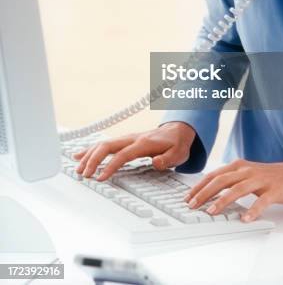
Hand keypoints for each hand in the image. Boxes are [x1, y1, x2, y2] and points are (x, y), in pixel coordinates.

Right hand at [73, 121, 195, 180]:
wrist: (177, 130)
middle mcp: (132, 139)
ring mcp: (127, 139)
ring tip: (78, 169)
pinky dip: (90, 150)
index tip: (101, 178)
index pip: (123, 155)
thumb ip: (168, 159)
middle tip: (84, 175)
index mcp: (143, 143)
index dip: (110, 166)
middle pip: (107, 146)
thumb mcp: (179, 153)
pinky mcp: (124, 141)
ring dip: (89, 156)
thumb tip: (156, 162)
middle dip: (93, 159)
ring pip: (103, 144)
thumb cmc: (177, 144)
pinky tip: (79, 156)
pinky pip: (104, 144)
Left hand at [184, 158, 282, 221]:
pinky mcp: (273, 190)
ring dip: (222, 201)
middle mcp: (247, 170)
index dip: (200, 186)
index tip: (188, 197)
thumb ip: (231, 180)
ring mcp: (260, 180)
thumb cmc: (269, 177)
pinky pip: (261, 201)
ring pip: (237, 189)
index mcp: (239, 166)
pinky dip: (252, 210)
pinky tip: (244, 219)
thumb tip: (209, 192)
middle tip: (193, 205)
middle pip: (221, 180)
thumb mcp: (247, 174)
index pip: (214, 175)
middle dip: (205, 193)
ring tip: (211, 212)